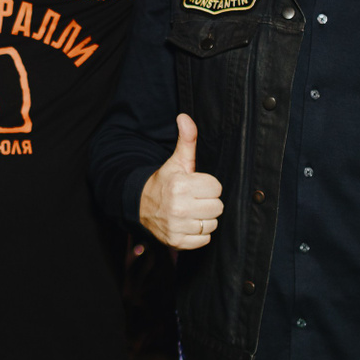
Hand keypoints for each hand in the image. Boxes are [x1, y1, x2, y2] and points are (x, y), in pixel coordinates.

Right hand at [138, 115, 223, 248]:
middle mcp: (178, 207)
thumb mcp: (176, 161)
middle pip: (217, 207)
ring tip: (192, 211)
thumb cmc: (165, 182)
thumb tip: (185, 117)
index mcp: (180, 185)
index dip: (208, 185)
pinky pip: (205, 239)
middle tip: (195, 198)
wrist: (141, 205)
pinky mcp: (177, 242)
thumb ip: (186, 140)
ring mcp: (177, 227)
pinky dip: (199, 234)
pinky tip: (189, 224)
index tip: (196, 185)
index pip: (216, 187)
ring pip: (212, 224)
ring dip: (205, 218)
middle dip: (208, 202)